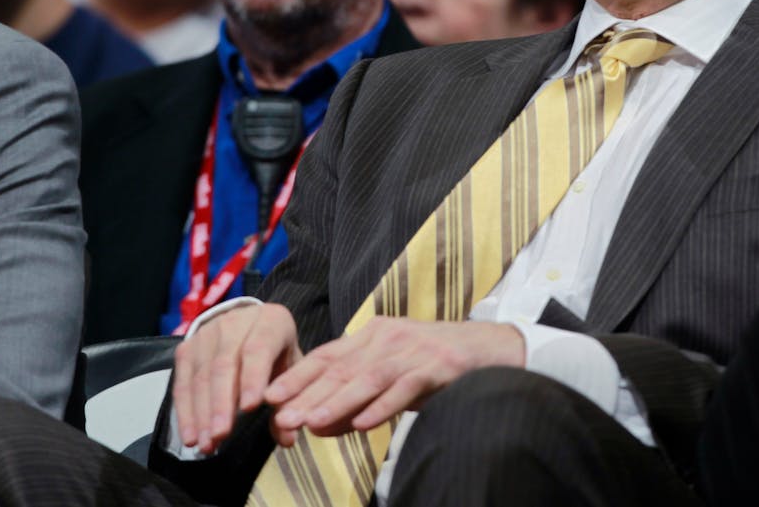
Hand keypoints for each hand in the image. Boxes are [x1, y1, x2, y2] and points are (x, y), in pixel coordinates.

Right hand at [172, 303, 300, 453]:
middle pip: (224, 364)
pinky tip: (190, 436)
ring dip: (201, 414)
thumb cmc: (276, 353)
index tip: (250, 409)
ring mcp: (207, 334)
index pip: (258, 348)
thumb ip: (290, 401)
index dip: (253, 378)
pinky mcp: (186, 348)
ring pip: (201, 376)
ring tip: (206, 444)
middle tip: (221, 436)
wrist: (249, 327)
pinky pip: (182, 383)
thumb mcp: (291, 370)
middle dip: (221, 404)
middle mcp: (236, 322)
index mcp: (271, 321)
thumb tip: (288, 438)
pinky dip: (185, 412)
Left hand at [263, 318, 525, 444]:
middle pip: (342, 368)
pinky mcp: (439, 366)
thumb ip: (356, 395)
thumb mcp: (391, 373)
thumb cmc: (434, 363)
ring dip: (338, 402)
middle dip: (308, 394)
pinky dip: (383, 406)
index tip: (269, 398)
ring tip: (312, 422)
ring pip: (369, 378)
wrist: (489, 348)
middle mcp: (389, 338)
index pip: (327, 356)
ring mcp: (414, 351)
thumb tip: (317, 424)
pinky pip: (406, 388)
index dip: (297, 377)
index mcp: (372, 334)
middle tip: (281, 418)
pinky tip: (364, 423)